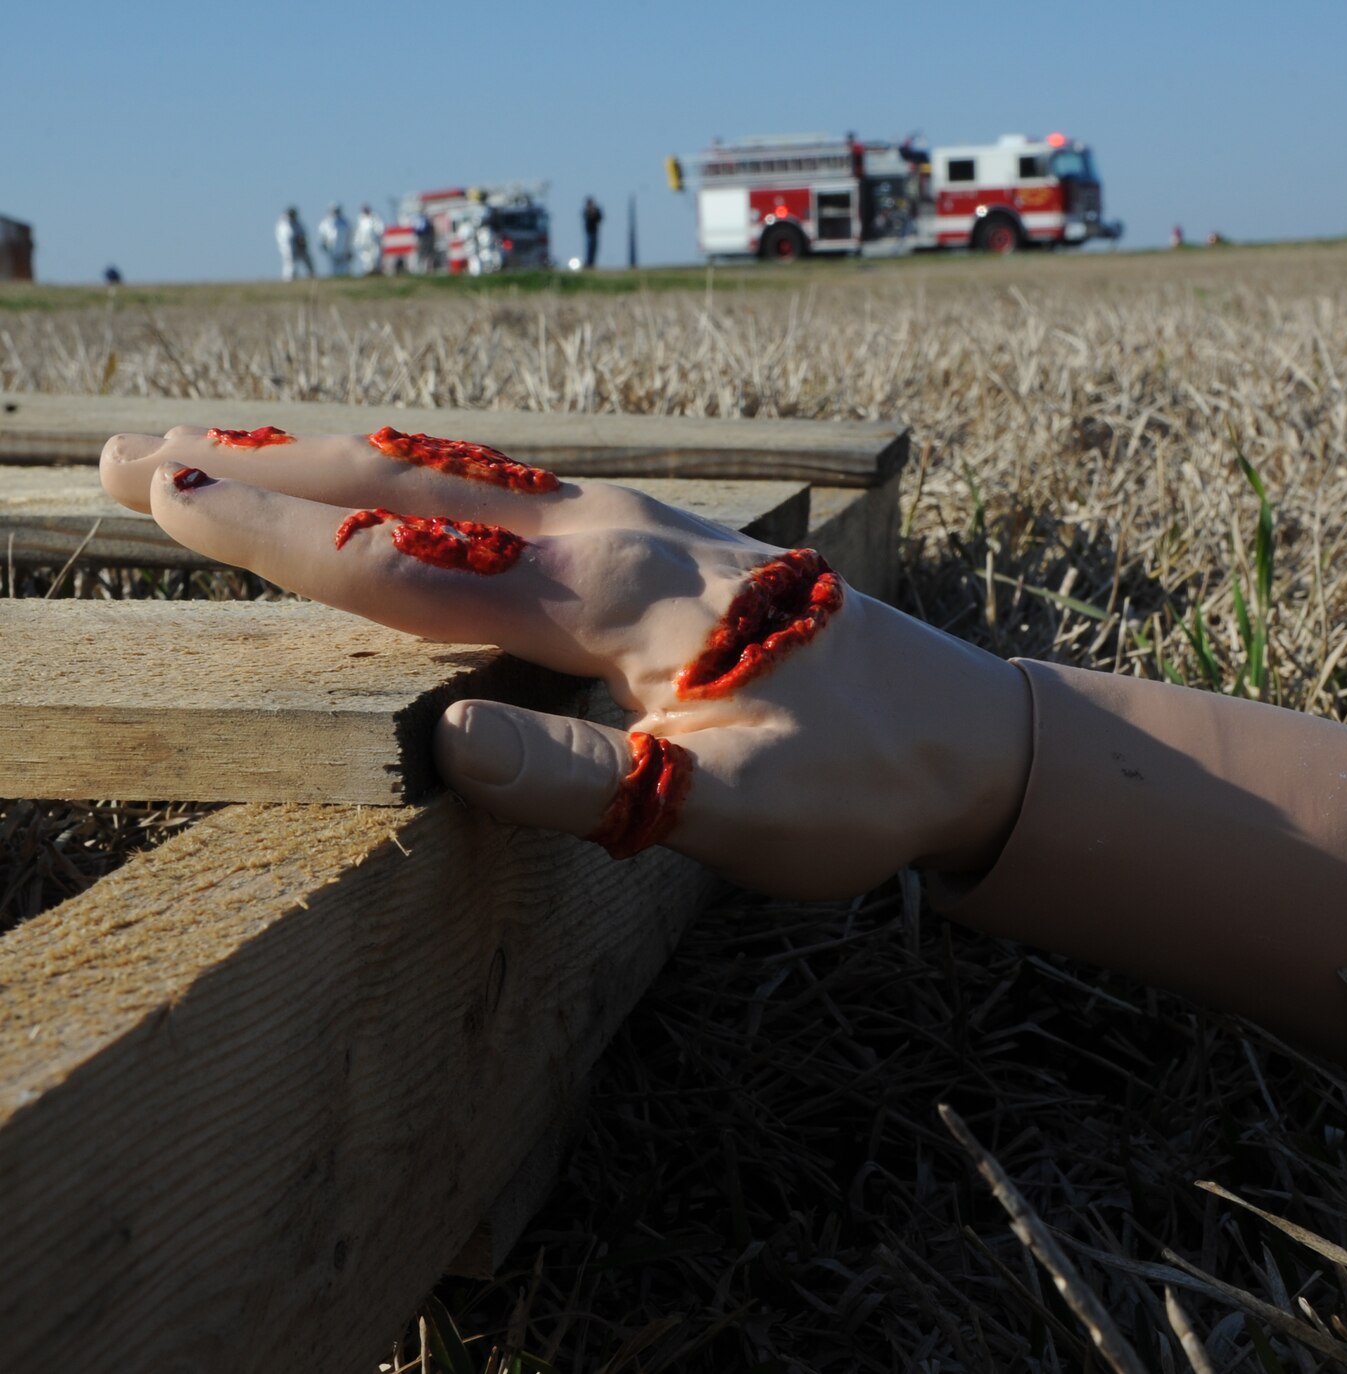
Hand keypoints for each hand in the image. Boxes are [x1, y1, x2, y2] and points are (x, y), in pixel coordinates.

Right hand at [99, 425, 1030, 897]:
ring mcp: (641, 533)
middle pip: (411, 495)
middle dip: (269, 475)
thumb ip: (590, 782)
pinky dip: (426, 479)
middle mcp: (614, 541)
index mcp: (612, 597)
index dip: (280, 538)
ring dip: (338, 465)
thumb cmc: (860, 781)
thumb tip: (442, 743)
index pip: (412, 564)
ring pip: (459, 481)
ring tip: (235, 450)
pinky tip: (403, 483)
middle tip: (142, 454)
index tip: (169, 500)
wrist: (969, 735)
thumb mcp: (731, 811)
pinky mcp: (662, 547)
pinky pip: (514, 494)